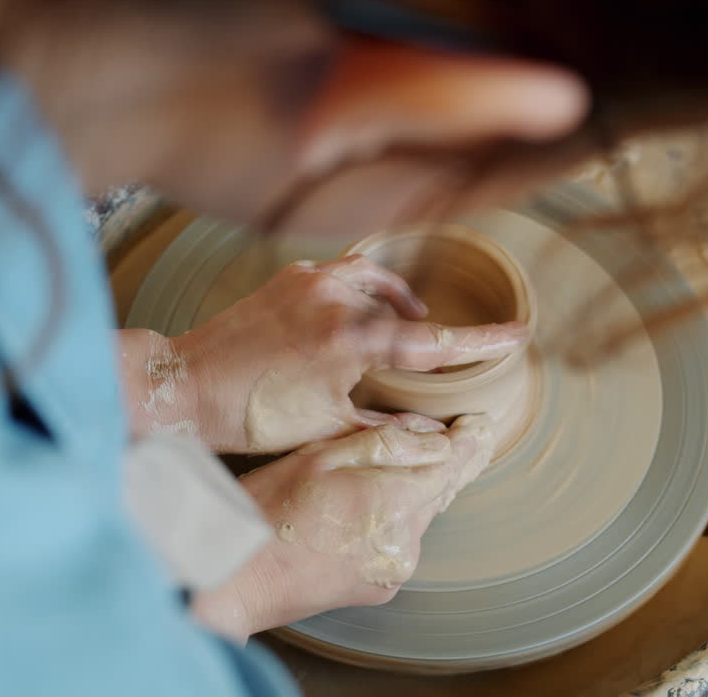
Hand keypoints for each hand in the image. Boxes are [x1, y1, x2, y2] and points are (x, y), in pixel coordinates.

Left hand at [171, 255, 526, 452]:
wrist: (187, 385)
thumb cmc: (253, 414)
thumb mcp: (327, 428)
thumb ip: (386, 426)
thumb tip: (436, 436)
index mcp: (352, 341)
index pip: (434, 342)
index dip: (482, 340)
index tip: (520, 333)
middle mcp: (336, 301)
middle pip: (407, 312)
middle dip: (432, 332)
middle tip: (450, 349)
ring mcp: (311, 283)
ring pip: (377, 280)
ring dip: (396, 303)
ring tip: (406, 325)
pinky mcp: (289, 278)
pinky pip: (342, 271)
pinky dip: (362, 287)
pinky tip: (359, 308)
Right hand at [192, 414, 495, 641]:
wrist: (238, 578)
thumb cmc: (266, 510)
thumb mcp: (319, 456)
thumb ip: (383, 444)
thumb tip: (434, 435)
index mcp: (391, 501)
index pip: (448, 465)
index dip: (468, 442)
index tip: (482, 425)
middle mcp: (403, 540)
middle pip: (439, 491)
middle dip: (449, 464)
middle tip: (471, 437)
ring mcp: (394, 567)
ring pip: (420, 517)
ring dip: (418, 493)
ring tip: (412, 467)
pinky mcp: (381, 586)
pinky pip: (400, 542)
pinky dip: (396, 521)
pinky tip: (373, 507)